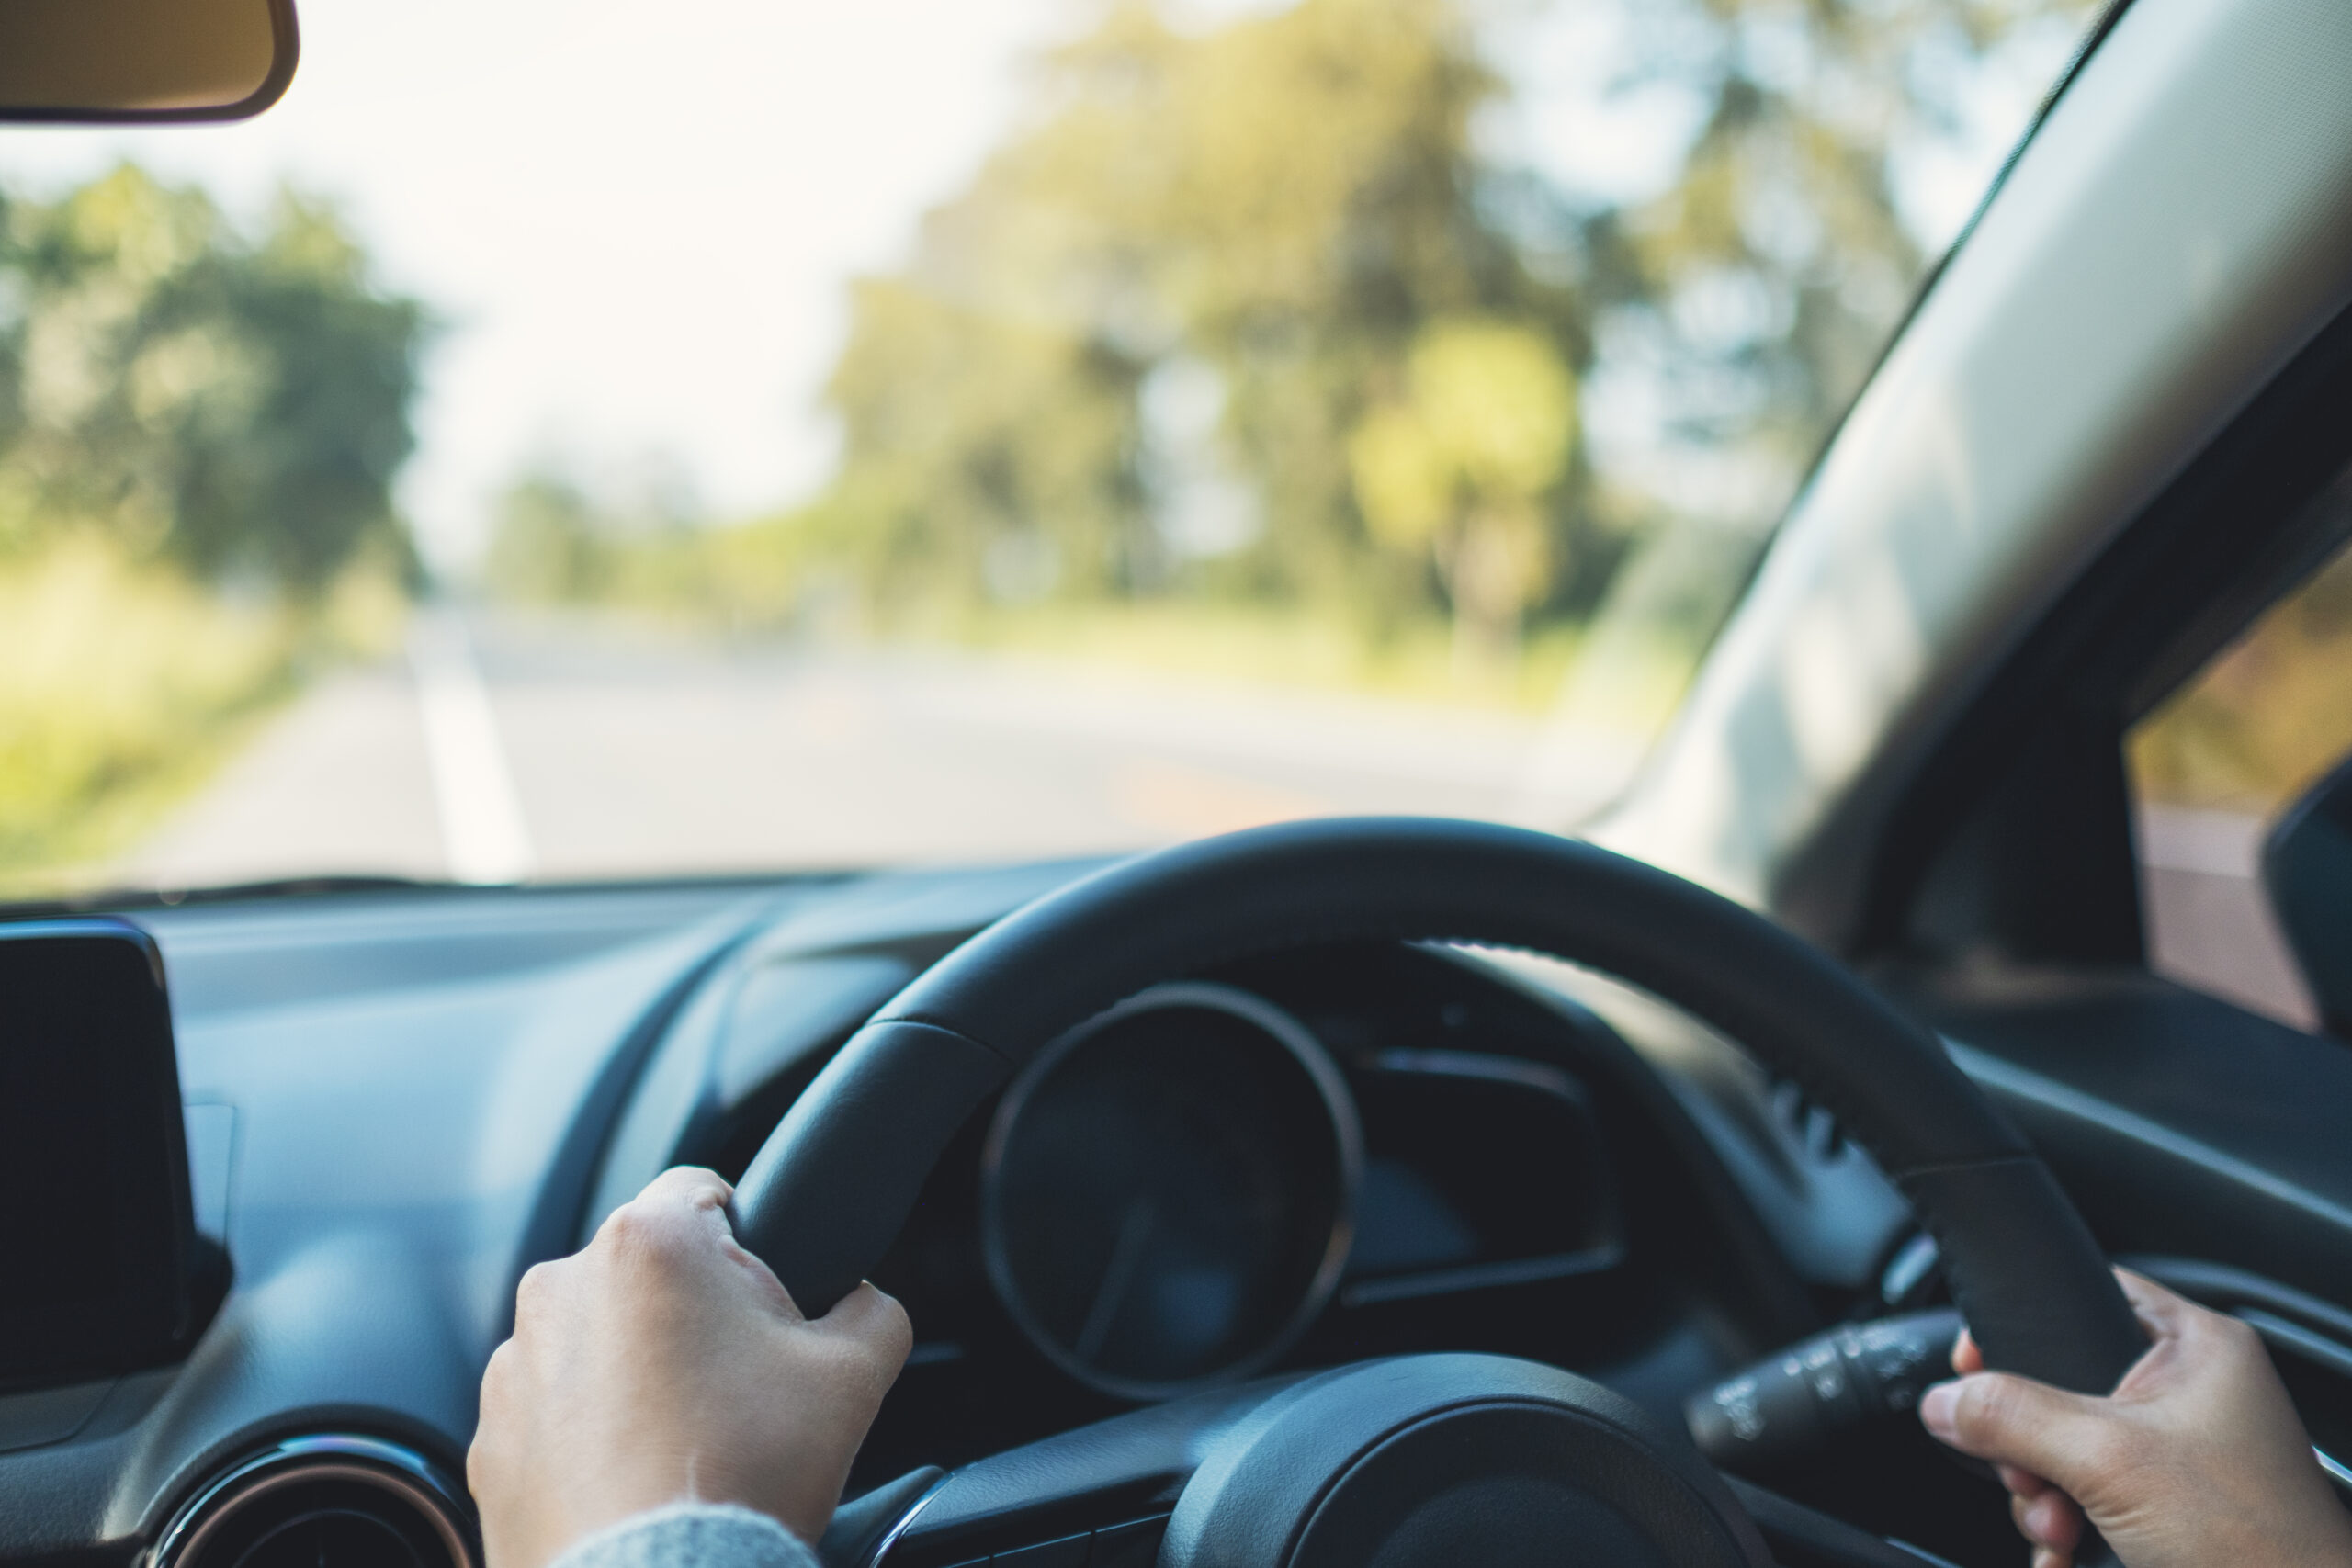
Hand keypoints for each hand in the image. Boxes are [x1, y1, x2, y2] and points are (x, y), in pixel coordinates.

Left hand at [468, 1167, 912, 1567]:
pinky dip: (589, 1435)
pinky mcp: (490, 1438)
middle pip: (649, 1271)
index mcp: (648, 1243)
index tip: (766, 1304)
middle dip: (693, 1314)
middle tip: (739, 1387)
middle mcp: (561, 1288)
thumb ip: (871, 1308)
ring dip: (636, 1371)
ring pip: (597, 1340)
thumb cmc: (741, 1477)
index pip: (706, 1189)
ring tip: (685, 1444)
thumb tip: (862, 1303)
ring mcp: (513, 1367)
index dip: (752, 1241)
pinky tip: (637, 1480)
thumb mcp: (853, 1376)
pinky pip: (552, 1411)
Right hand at [1917, 1268, 2351, 1567]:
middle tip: (2031, 1478)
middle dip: (2028, 1446)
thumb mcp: (2112, 1461)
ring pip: (2065, 1449)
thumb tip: (1944, 1401)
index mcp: (2194, 1347)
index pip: (2084, 1297)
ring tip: (2058, 1530)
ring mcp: (2179, 1451)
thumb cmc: (2256, 1543)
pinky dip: (2064, 1523)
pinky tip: (2064, 1552)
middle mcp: (2188, 1391)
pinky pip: (2086, 1494)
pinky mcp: (2169, 1504)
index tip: (1975, 1365)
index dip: (2020, 1328)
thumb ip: (2015, 1417)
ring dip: (2042, 1494)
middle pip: (2059, 1387)